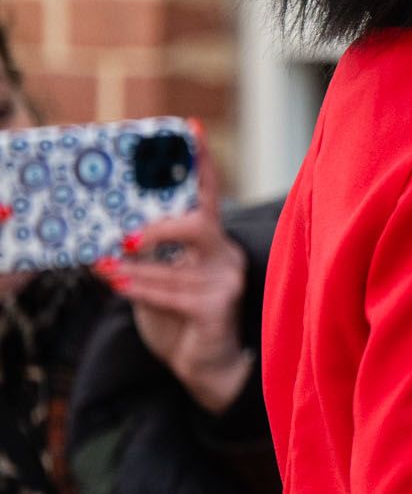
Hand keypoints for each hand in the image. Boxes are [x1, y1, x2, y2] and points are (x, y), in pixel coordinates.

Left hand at [99, 133, 251, 415]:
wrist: (205, 365)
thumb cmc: (179, 314)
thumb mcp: (160, 275)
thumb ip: (148, 254)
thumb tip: (112, 234)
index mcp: (212, 241)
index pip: (208, 194)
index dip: (200, 162)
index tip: (190, 129)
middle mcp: (225, 256)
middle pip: (201, 223)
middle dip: (160, 226)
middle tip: (124, 235)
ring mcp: (226, 282)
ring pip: (176, 265)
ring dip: (133, 268)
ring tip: (104, 267)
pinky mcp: (218, 310)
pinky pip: (175, 294)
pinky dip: (142, 289)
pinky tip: (119, 285)